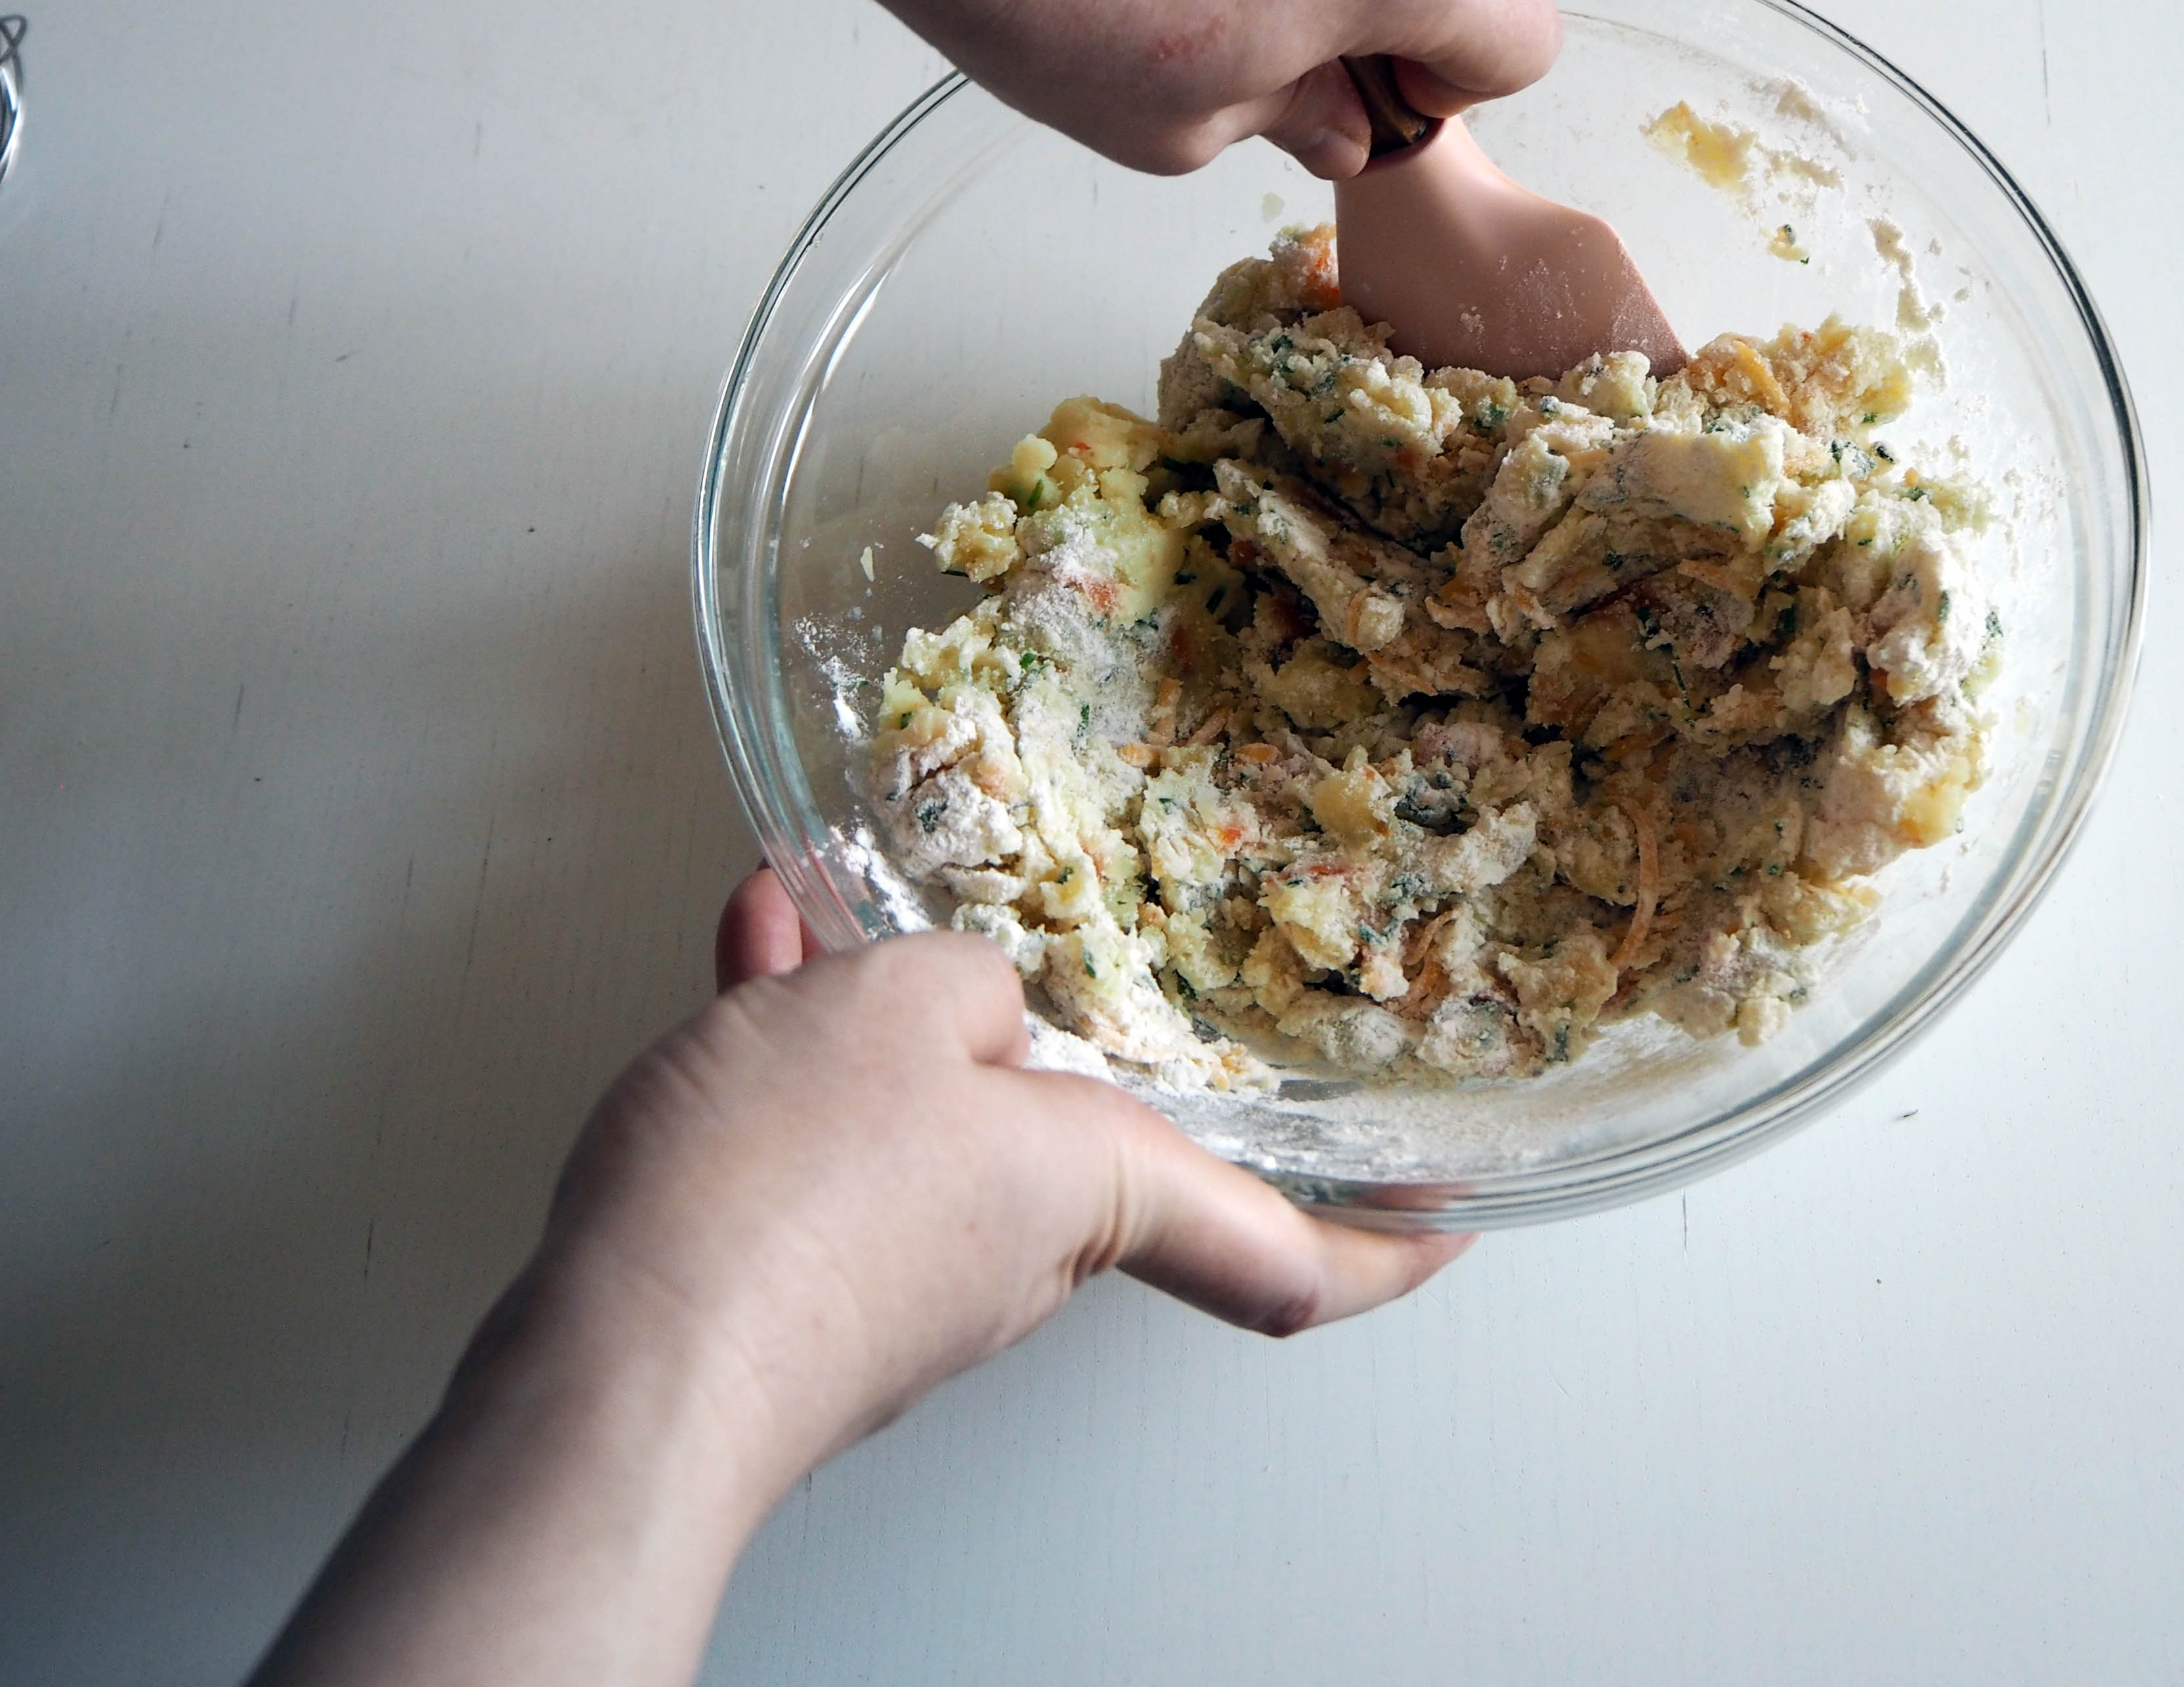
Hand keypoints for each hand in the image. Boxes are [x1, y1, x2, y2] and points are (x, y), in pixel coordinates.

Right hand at [550, 870, 1467, 1498]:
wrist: (620, 1367)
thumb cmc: (782, 1200)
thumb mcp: (903, 1004)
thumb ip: (969, 976)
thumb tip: (978, 999)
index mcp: (1095, 1190)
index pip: (1296, 1253)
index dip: (1391, 1239)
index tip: (1454, 1215)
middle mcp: (1021, 1255)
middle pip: (1089, 1151)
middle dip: (1051, 1048)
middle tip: (1041, 961)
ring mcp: (913, 1283)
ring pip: (936, 1122)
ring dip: (886, 1025)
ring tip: (818, 925)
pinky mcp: (805, 1293)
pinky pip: (831, 1147)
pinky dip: (799, 1058)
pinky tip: (756, 962)